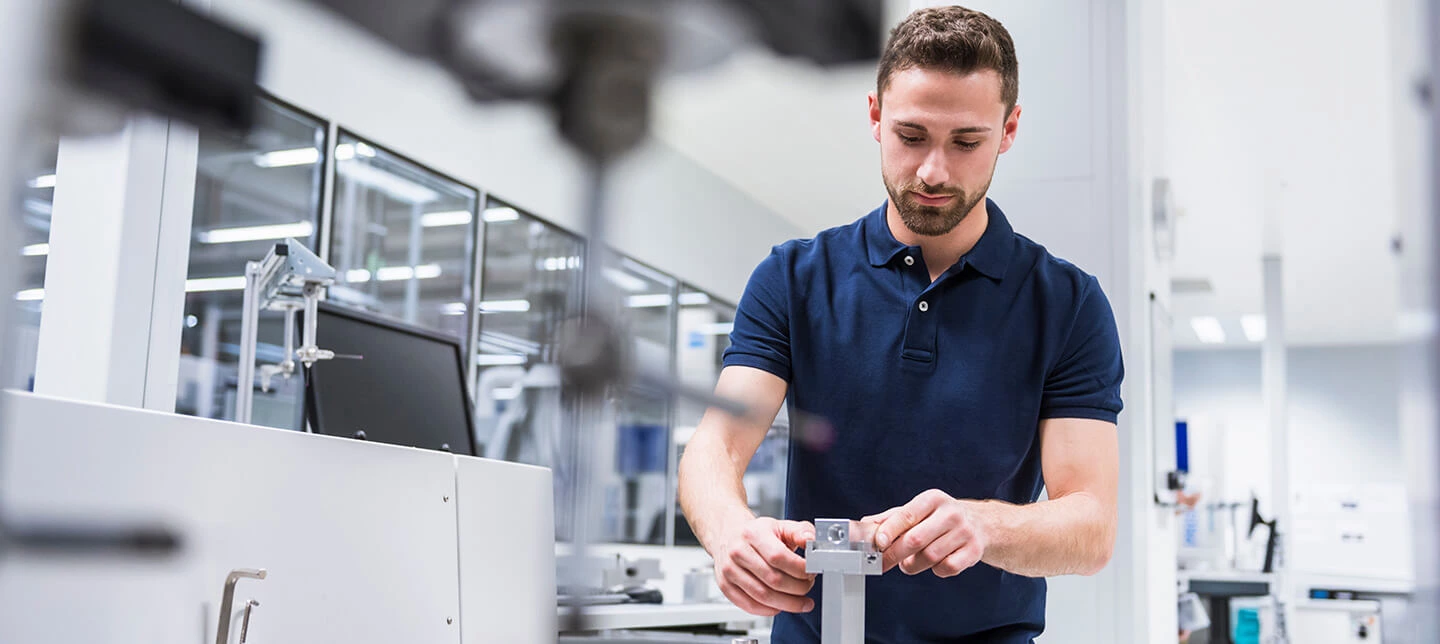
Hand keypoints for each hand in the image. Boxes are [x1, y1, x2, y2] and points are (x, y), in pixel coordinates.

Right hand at [711, 517, 816, 615]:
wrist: (728, 534)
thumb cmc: (756, 533)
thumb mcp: (780, 526)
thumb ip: (801, 532)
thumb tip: (811, 541)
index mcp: (754, 534)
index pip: (779, 557)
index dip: (800, 569)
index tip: (811, 572)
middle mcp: (738, 551)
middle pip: (773, 580)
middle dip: (798, 588)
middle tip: (808, 586)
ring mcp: (730, 570)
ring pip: (763, 596)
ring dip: (788, 603)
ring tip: (800, 601)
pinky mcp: (725, 586)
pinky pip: (749, 605)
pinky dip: (769, 610)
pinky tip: (781, 605)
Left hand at [862, 489, 987, 577]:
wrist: (981, 524)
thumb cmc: (940, 517)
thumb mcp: (918, 510)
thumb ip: (891, 518)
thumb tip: (864, 527)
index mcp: (933, 499)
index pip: (907, 515)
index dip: (890, 531)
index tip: (878, 543)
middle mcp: (951, 513)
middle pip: (916, 539)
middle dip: (895, 554)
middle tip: (884, 563)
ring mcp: (965, 532)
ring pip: (929, 557)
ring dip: (913, 565)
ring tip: (909, 562)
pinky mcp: (974, 551)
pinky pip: (947, 568)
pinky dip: (935, 570)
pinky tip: (934, 563)